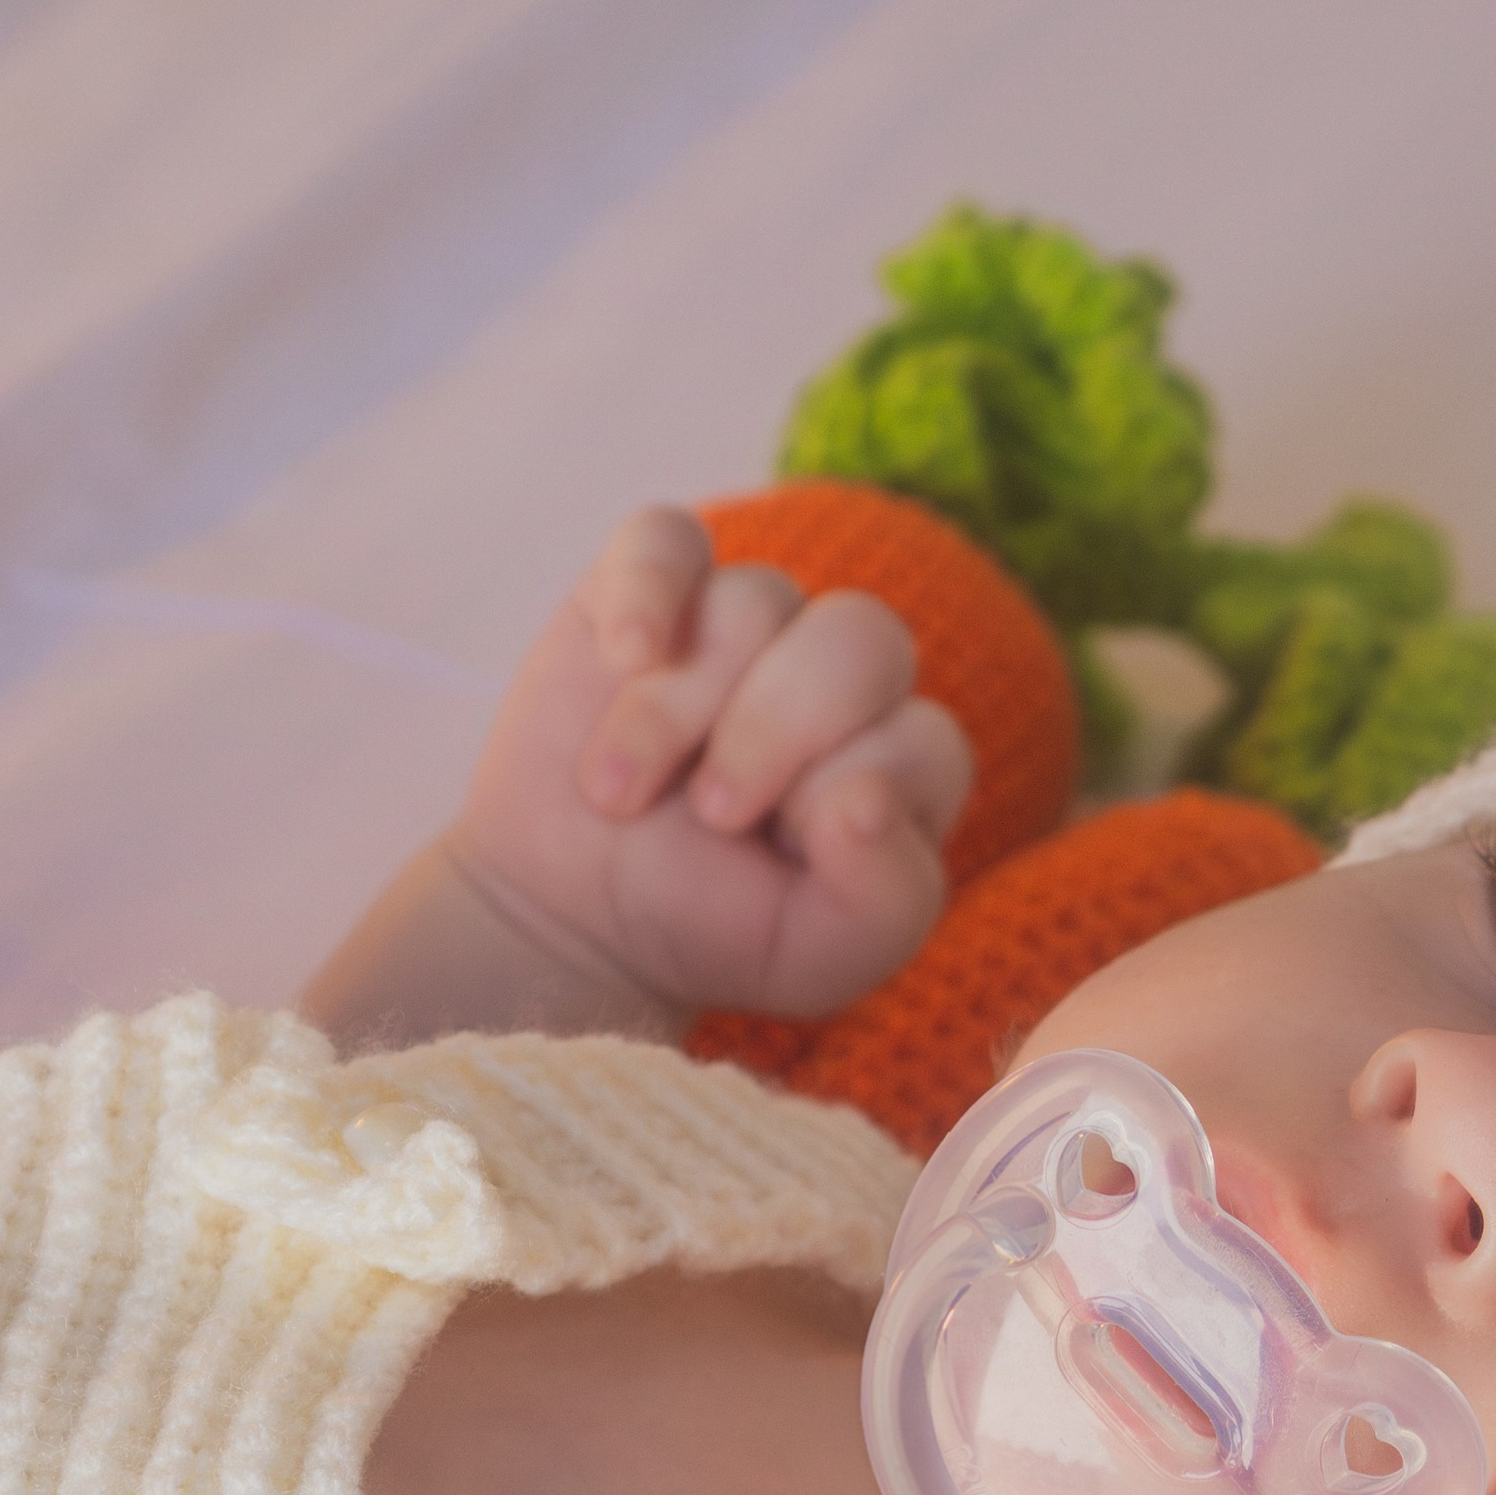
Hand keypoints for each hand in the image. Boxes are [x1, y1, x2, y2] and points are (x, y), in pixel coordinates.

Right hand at [443, 505, 973, 1024]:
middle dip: (776, 730)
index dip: (846, 793)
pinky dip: (647, 590)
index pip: (922, 739)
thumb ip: (884, 899)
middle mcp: (839, 678)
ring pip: (753, 602)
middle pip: (860, 640)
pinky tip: (622, 654)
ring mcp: (747, 622)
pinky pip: (667, 537)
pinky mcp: (655, 585)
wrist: (573, 915)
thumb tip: (867, 801)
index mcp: (899, 760)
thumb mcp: (816, 956)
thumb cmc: (711, 929)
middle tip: (710, 814)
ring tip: (616, 793)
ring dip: (674, 709)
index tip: (779, 859)